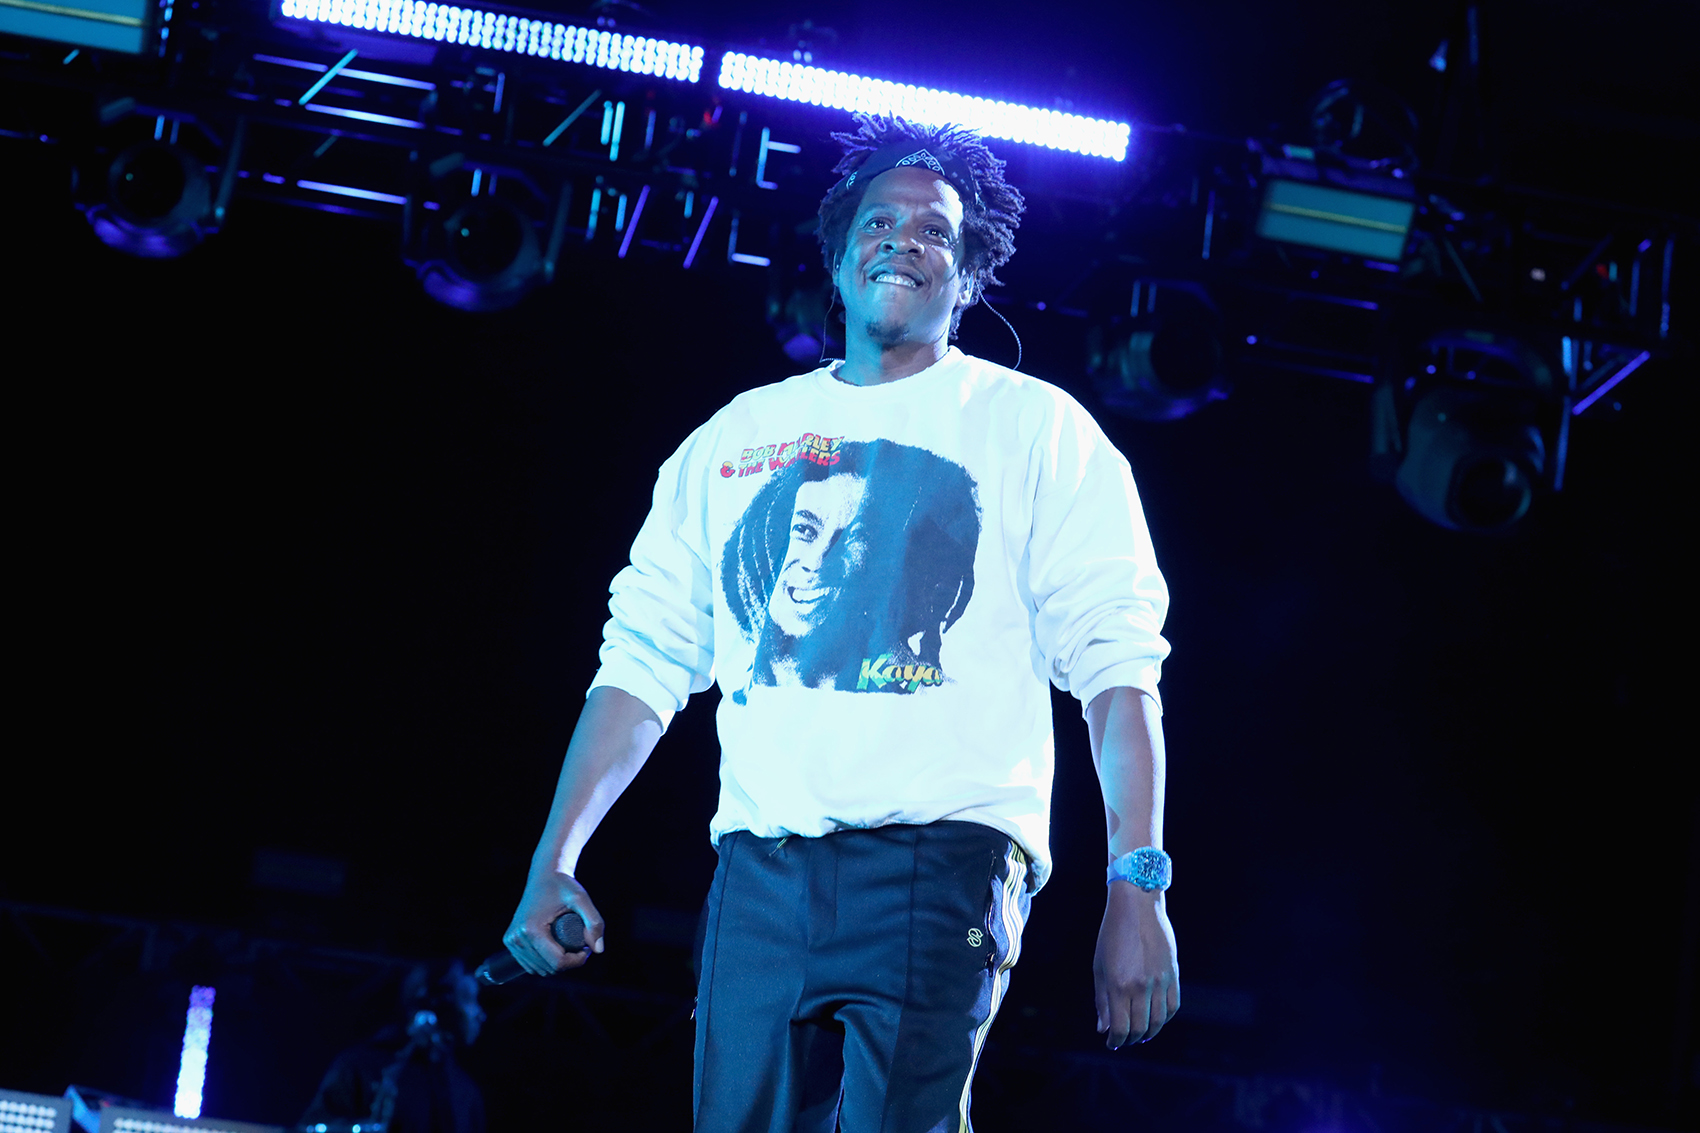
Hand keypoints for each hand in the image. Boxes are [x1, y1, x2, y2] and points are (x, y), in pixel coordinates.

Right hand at [502, 870, 605, 975]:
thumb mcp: (581, 899)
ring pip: (538, 969)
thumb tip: (598, 950)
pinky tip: (555, 951)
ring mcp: (511, 941)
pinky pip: (529, 964)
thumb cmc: (563, 885)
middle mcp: (517, 938)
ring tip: (569, 947)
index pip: (557, 962)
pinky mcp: (510, 941)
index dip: (576, 961)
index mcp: (531, 930)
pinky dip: (544, 963)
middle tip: (580, 945)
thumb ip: (594, 922)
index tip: (586, 948)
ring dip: (556, 964)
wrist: (544, 874)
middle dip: (568, 962)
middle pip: (548, 968)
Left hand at [1093, 882, 1177, 1048]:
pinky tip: (1156, 1018)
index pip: (1121, 1028)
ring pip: (1159, 1021)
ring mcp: (1160, 981)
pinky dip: (1165, 1018)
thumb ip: (1102, 1000)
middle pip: (1140, 1028)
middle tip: (1124, 1039)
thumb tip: (1103, 1029)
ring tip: (1140, 1033)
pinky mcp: (1174, 974)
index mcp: (1119, 985)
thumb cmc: (1112, 935)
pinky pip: (1173, 1006)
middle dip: (1131, 1039)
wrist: (1137, 906)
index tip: (1111, 1043)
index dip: (1116, 1041)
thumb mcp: (1100, 967)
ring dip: (1149, 1033)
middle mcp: (1141, 986)